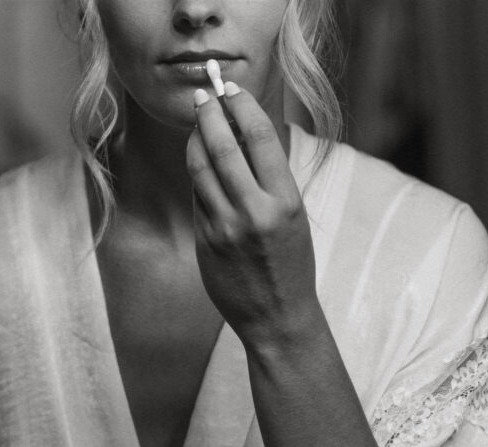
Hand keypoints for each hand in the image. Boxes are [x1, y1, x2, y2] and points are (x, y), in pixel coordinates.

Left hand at [186, 83, 323, 350]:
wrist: (277, 315)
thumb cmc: (289, 262)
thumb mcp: (292, 216)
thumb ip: (269, 180)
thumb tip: (239, 134)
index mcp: (286, 201)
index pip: (260, 138)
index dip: (241, 107)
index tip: (230, 90)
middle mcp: (254, 211)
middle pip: (223, 147)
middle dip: (208, 115)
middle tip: (202, 97)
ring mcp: (225, 227)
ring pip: (201, 170)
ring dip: (195, 140)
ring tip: (196, 124)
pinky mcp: (205, 240)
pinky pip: (197, 197)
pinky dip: (197, 175)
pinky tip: (198, 162)